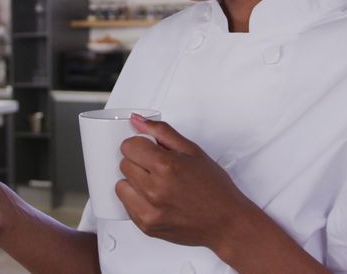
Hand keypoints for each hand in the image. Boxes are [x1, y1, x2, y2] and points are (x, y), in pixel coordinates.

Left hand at [116, 114, 255, 249]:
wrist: (226, 222)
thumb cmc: (214, 187)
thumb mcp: (192, 151)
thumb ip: (162, 132)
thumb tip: (137, 121)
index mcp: (166, 166)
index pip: (128, 146)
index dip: (140, 145)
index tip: (149, 150)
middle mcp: (154, 190)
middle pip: (124, 164)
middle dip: (138, 162)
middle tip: (158, 168)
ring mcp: (149, 211)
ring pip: (120, 186)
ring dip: (134, 182)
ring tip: (156, 184)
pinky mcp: (146, 226)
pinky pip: (126, 205)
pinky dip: (137, 200)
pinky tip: (156, 199)